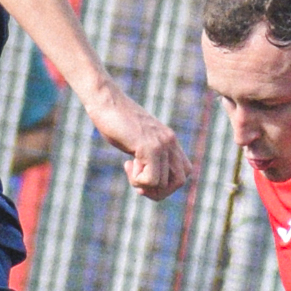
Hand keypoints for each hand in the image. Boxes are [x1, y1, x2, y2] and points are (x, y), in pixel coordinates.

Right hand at [86, 81, 192, 200]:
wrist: (105, 100)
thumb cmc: (114, 120)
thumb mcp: (136, 140)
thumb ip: (146, 155)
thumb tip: (147, 178)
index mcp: (170, 139)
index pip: (185, 172)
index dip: (168, 182)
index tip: (147, 175)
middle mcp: (170, 142)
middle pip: (180, 182)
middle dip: (159, 191)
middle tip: (139, 182)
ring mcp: (162, 144)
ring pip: (164, 184)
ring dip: (144, 185)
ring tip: (130, 168)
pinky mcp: (150, 146)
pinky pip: (151, 179)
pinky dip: (137, 181)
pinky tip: (128, 164)